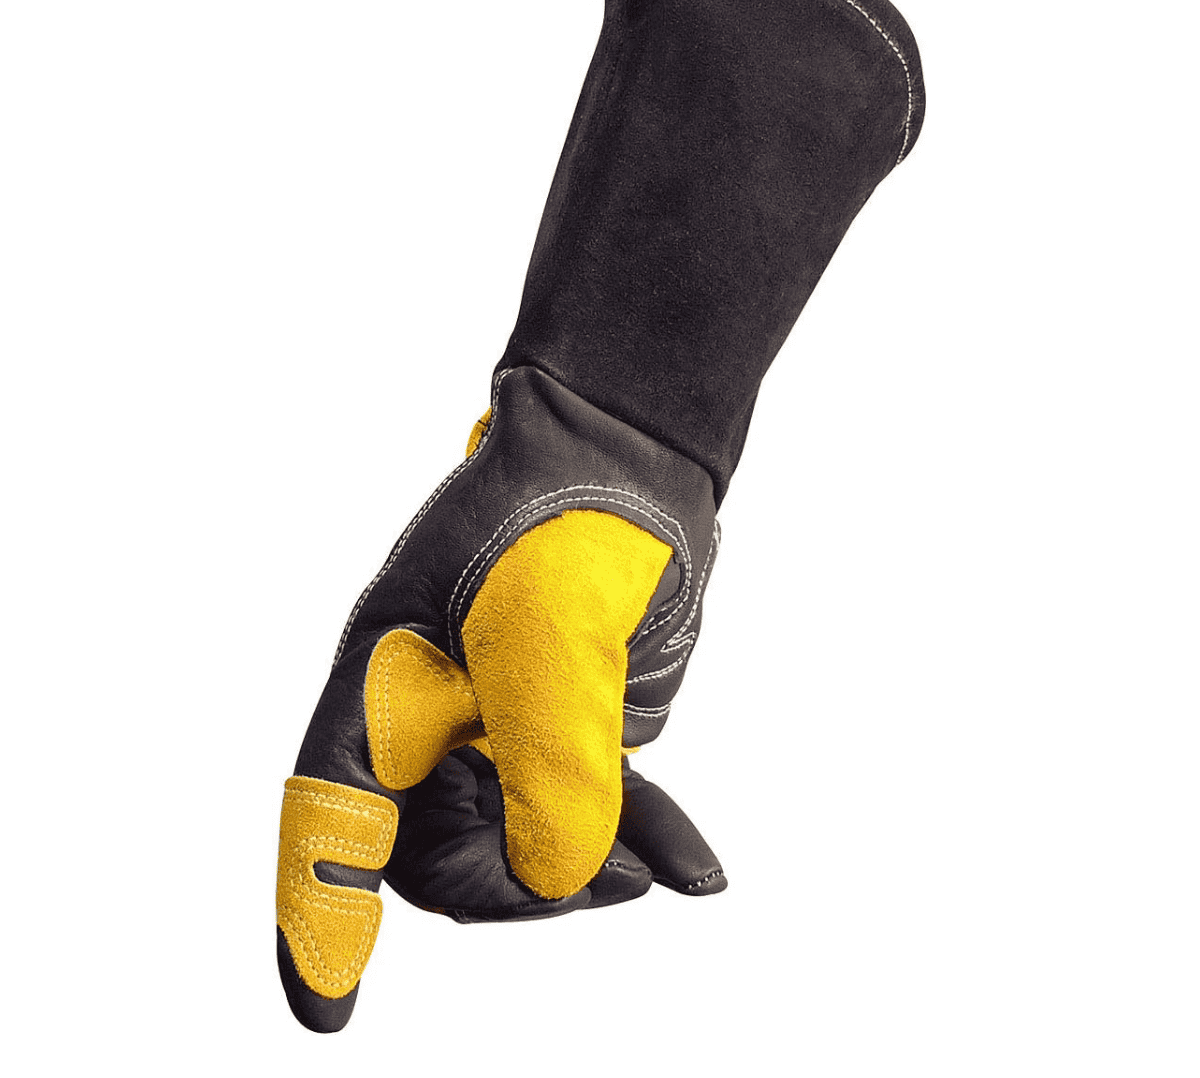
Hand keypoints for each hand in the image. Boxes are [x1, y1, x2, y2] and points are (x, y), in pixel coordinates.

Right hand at [277, 365, 721, 1030]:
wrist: (629, 454)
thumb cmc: (563, 522)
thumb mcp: (547, 647)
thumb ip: (550, 777)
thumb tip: (564, 876)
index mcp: (384, 691)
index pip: (332, 820)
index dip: (320, 918)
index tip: (325, 1013)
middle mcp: (430, 715)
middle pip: (442, 851)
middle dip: (517, 885)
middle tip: (604, 885)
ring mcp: (499, 718)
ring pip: (525, 835)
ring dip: (590, 865)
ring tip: (662, 875)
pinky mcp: (567, 717)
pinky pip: (589, 802)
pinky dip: (636, 834)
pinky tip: (692, 868)